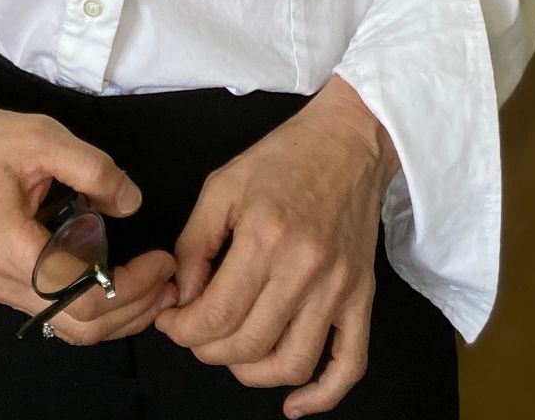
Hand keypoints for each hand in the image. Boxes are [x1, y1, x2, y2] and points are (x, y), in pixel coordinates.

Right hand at [0, 83, 174, 341]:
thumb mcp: (42, 137)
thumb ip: (93, 168)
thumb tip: (132, 203)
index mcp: (12, 248)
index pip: (83, 295)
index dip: (131, 286)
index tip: (162, 259)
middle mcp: (5, 281)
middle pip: (80, 326)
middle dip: (133, 308)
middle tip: (170, 277)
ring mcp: (2, 286)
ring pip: (69, 326)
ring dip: (117, 315)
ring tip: (154, 284)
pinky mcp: (5, 280)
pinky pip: (55, 311)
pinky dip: (94, 307)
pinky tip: (119, 280)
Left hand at [153, 77, 397, 416]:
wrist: (349, 141)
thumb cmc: (282, 158)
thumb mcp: (222, 186)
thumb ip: (195, 243)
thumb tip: (181, 297)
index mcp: (265, 237)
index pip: (217, 315)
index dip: (183, 330)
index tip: (171, 321)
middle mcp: (305, 269)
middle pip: (248, 345)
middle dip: (208, 349)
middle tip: (195, 331)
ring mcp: (339, 288)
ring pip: (291, 364)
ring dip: (252, 374)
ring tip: (232, 353)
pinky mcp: (362, 297)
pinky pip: (349, 364)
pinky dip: (322, 396)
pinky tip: (293, 405)